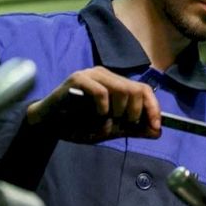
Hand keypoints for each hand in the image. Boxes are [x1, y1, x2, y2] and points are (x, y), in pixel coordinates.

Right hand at [26, 66, 160, 142]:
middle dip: (134, 113)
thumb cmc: (77, 125)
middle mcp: (106, 75)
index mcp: (115, 83)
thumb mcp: (110, 129)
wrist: (48, 126)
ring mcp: (91, 74)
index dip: (153, 108)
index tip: (156, 126)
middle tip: (122, 124)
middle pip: (135, 89)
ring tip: (104, 121)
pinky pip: (100, 92)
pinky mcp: (77, 79)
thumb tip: (157, 131)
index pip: (144, 89)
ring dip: (117, 112)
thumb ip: (132, 129)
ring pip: (120, 89)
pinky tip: (96, 116)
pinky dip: (102, 108)